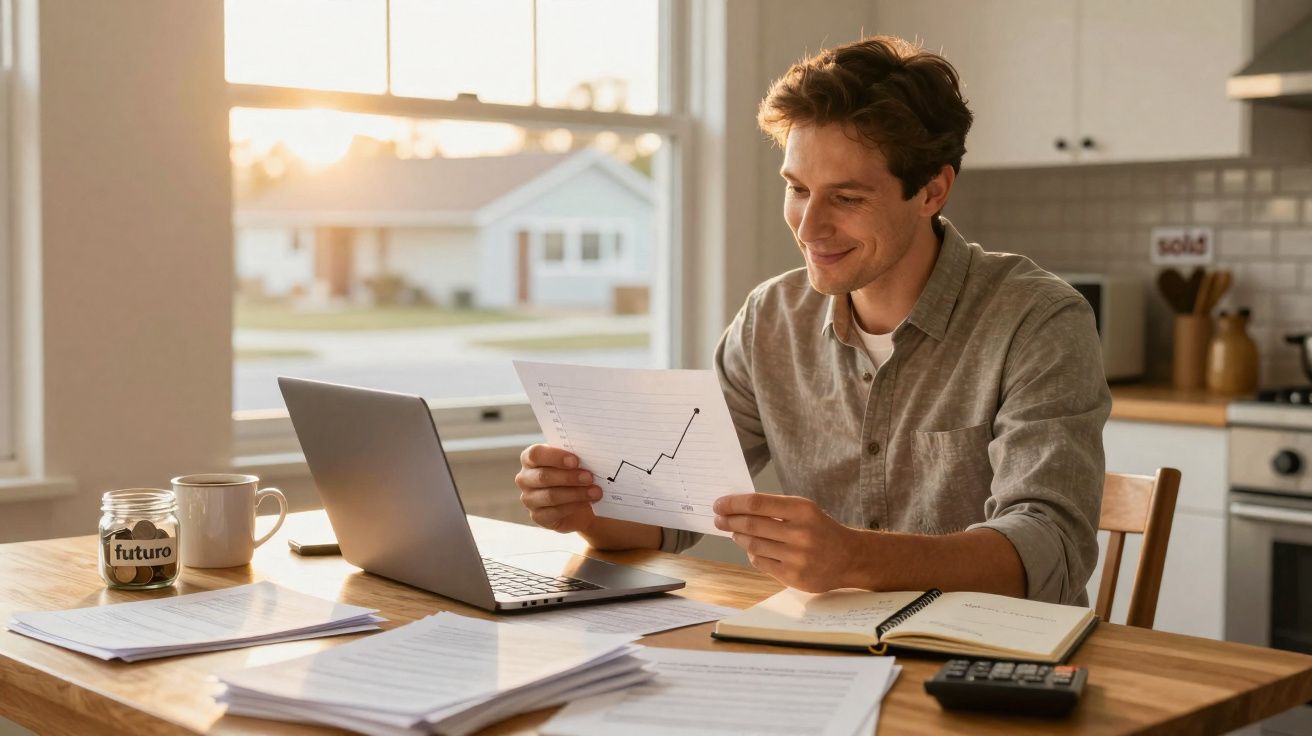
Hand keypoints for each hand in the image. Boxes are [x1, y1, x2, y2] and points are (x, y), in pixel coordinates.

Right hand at [515, 444, 602, 534]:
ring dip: (576, 493)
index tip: (576, 461)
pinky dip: (574, 506)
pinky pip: (555, 512)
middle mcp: (524, 478)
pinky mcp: (537, 516)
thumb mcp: (573, 462)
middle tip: (590, 477)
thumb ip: (574, 457)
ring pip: (550, 496)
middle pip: (543, 476)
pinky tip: (588, 503)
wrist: (578, 502)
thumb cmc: (573, 474)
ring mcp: (529, 499)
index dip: (555, 457)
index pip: (535, 454)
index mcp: (530, 459)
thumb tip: (589, 454)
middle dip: (569, 477)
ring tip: (595, 491)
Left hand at [713, 493, 865, 592]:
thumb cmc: (821, 530)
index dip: (733, 504)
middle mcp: (800, 532)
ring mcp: (796, 556)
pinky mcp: (793, 576)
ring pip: (753, 545)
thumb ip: (775, 509)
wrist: (849, 558)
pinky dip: (752, 555)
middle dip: (729, 521)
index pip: (757, 504)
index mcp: (802, 510)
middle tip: (719, 519)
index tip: (719, 505)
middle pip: (751, 525)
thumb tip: (737, 508)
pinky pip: (761, 563)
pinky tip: (751, 550)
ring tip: (734, 533)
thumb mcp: (804, 511)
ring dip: (738, 538)